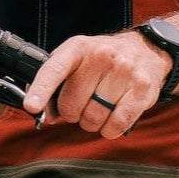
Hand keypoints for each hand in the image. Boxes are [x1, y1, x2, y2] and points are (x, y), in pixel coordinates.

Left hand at [21, 30, 170, 136]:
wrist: (146, 50)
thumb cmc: (104, 61)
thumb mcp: (77, 61)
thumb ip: (57, 84)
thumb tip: (46, 114)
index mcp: (78, 48)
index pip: (55, 69)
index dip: (41, 90)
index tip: (32, 106)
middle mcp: (101, 56)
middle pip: (72, 104)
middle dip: (73, 113)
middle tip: (83, 104)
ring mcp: (124, 72)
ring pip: (93, 118)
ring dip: (92, 122)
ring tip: (99, 108)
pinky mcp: (141, 90)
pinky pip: (116, 124)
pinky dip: (110, 129)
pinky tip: (111, 118)